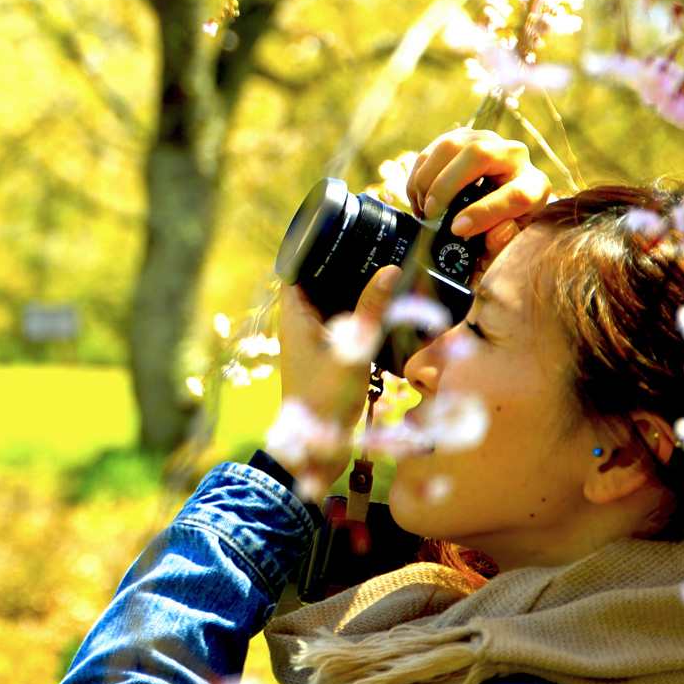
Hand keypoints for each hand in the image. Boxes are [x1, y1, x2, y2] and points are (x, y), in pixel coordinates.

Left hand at [274, 265, 398, 487]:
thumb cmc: (325, 402)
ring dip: (353, 294)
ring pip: (332, 306)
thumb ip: (371, 312)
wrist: (316, 452)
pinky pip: (343, 328)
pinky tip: (383, 314)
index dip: (312, 247)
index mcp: (294, 318)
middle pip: (318, 283)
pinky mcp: (328, 359)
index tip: (340, 231)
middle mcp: (299, 326)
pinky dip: (359, 318)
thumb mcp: (352, 351)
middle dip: (342, 268)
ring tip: (383, 274)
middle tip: (373, 248)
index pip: (296, 268)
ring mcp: (313, 344)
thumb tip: (389, 271)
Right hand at [405, 128, 551, 258]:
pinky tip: (419, 197)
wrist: (494, 202)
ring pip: (450, 146)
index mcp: (534, 185)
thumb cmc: (500, 226)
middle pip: (478, 154)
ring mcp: (486, 140)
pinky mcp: (461, 137)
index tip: (457, 229)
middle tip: (431, 213)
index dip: (485, 213)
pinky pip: (433, 149)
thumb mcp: (507, 243)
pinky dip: (418, 175)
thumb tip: (496, 232)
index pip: (517, 194)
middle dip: (446, 186)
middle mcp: (515, 155)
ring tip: (423, 207)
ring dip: (428, 179)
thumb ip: (504, 243)